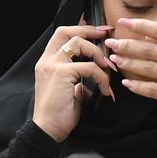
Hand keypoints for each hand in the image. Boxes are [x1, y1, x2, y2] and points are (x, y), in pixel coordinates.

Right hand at [32, 22, 114, 141]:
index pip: (62, 34)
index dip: (81, 28)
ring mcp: (52, 65)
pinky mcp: (61, 74)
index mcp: (48, 62)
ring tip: (109, 69)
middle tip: (107, 35)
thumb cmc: (61, 112)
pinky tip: (105, 90)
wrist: (48, 129)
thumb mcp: (71, 88)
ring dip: (99, 54)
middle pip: (67, 31)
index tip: (100, 30)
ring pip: (79, 44)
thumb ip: (78, 76)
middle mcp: (47, 60)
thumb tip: (96, 70)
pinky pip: (89, 67)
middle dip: (89, 30)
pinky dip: (102, 77)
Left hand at [105, 8, 156, 142]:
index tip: (125, 22)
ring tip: (115, 60)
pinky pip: (153, 91)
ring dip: (129, 64)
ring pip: (147, 69)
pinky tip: (127, 83)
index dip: (141, 26)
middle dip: (127, 45)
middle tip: (110, 43)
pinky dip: (138, 87)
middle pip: (149, 50)